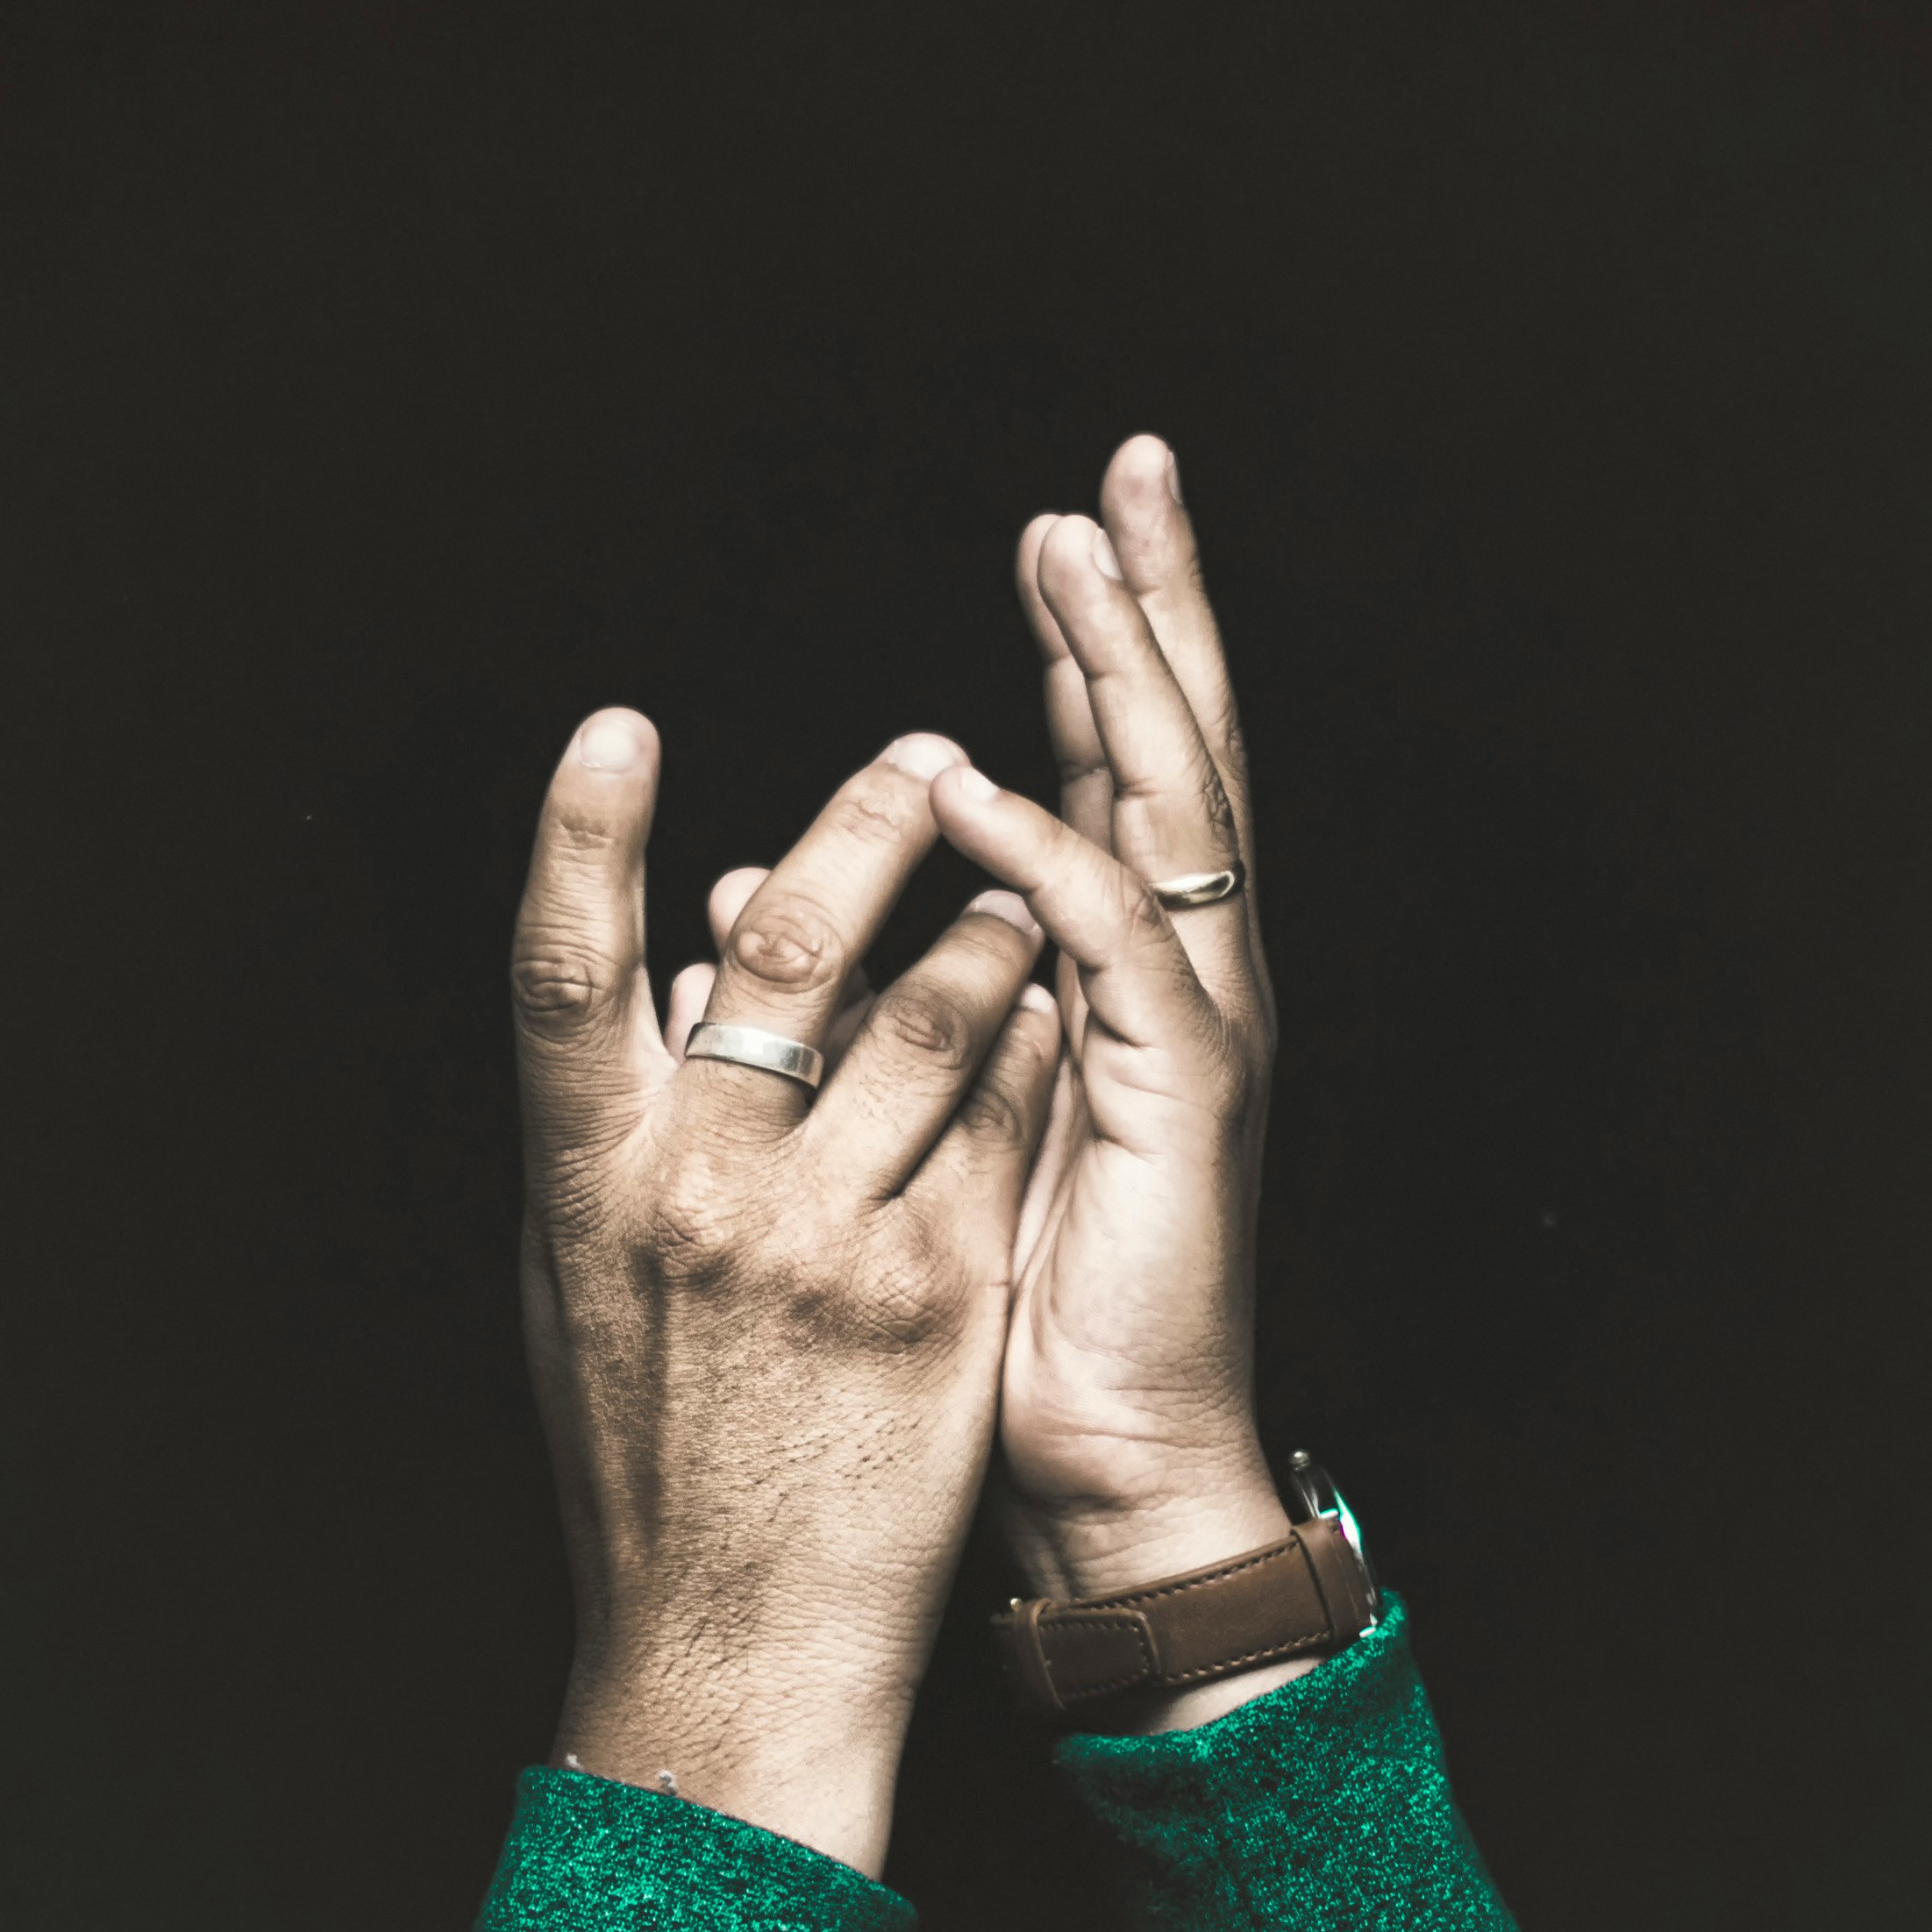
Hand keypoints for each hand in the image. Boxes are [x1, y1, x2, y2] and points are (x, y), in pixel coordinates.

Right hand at [511, 716, 1060, 1870]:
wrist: (735, 1635)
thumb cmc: (646, 1448)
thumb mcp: (584, 1283)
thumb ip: (624, 1126)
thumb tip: (680, 967)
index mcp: (586, 1181)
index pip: (563, 971)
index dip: (580, 839)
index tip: (615, 726)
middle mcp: (699, 1195)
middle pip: (784, 957)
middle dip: (863, 826)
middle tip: (924, 752)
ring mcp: (828, 1241)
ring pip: (934, 1020)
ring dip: (988, 921)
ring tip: (1024, 876)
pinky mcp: (940, 1291)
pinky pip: (1006, 1123)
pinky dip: (1037, 1043)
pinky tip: (1065, 1003)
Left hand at [931, 438, 1302, 1729]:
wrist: (1109, 1462)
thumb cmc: (1015, 1309)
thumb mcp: (921, 1118)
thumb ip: (853, 989)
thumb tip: (735, 896)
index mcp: (1125, 972)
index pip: (1119, 766)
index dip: (1099, 642)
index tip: (1068, 520)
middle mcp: (1186, 976)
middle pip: (1179, 747)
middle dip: (1154, 604)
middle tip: (1127, 469)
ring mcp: (1196, 1027)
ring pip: (1171, 813)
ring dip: (1119, 678)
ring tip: (1070, 562)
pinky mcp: (1178, 1098)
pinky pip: (1119, 949)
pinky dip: (1051, 859)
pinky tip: (984, 786)